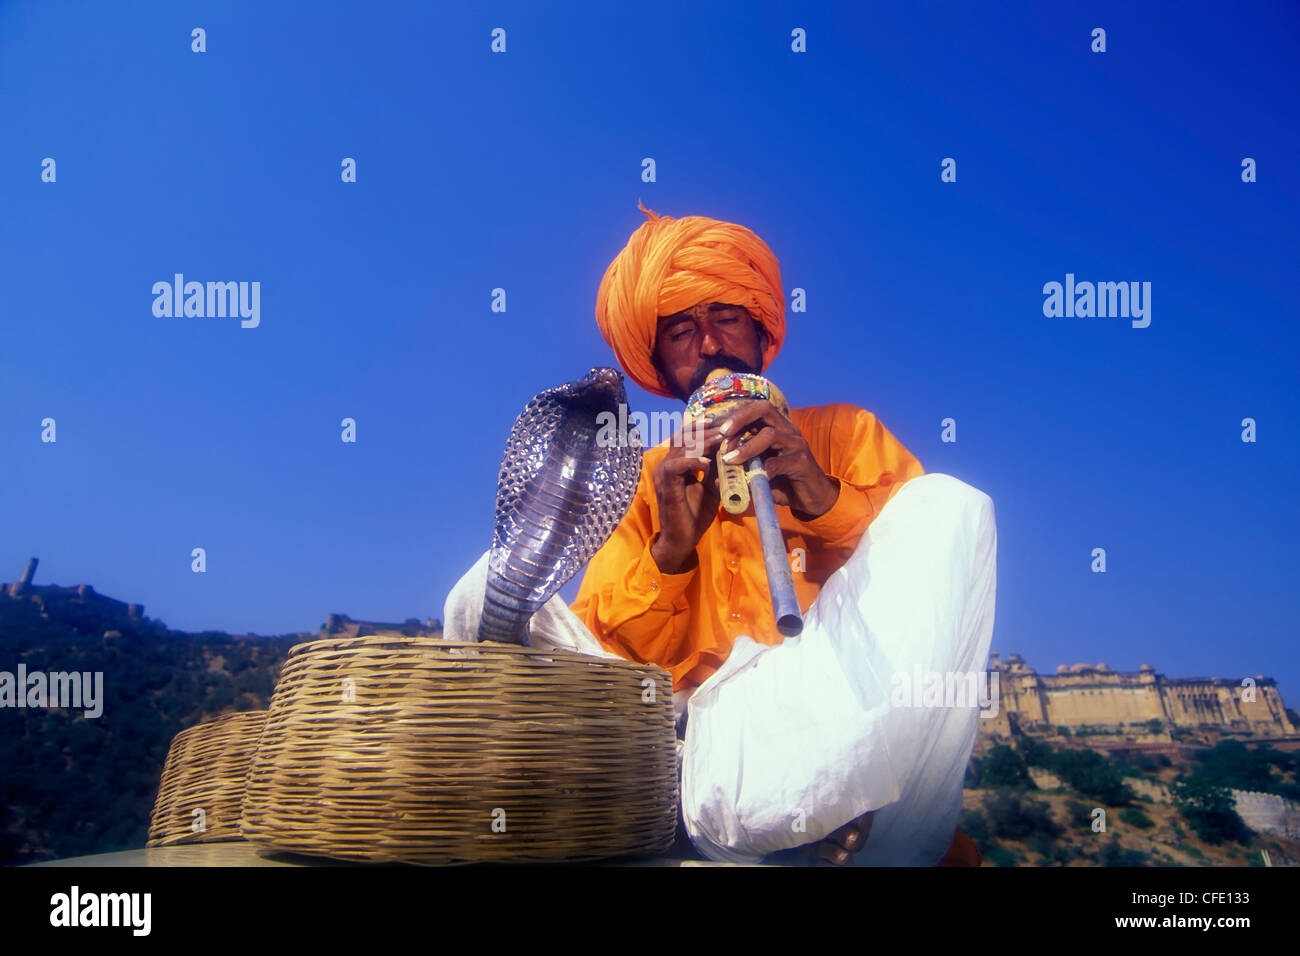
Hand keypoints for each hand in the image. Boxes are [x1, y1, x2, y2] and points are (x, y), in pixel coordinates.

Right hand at [649, 422, 725, 573]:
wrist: (681, 540)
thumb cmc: (694, 514)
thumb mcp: (711, 487)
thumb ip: (717, 470)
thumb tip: (734, 452)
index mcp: (674, 463)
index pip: (686, 436)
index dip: (704, 427)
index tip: (726, 423)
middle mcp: (666, 464)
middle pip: (684, 436)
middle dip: (707, 430)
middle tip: (728, 426)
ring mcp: (664, 474)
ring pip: (682, 448)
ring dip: (704, 442)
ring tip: (723, 439)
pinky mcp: (666, 487)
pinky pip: (677, 466)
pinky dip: (693, 461)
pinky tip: (709, 462)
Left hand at [715, 400, 839, 518]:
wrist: (812, 498)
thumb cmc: (784, 482)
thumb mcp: (760, 473)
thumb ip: (741, 470)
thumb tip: (716, 478)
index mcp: (778, 427)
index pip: (756, 409)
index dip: (736, 416)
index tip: (720, 431)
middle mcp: (788, 430)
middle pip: (764, 409)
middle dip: (740, 418)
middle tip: (723, 434)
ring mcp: (797, 444)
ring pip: (770, 435)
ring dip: (746, 447)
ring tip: (731, 460)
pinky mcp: (802, 462)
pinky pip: (779, 462)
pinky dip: (762, 470)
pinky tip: (753, 478)